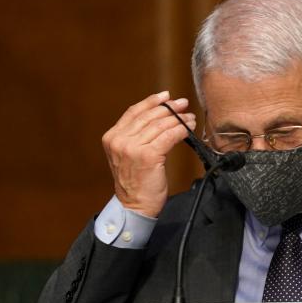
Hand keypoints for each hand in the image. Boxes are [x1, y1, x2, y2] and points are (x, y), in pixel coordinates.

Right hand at [101, 91, 195, 217]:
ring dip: (178, 119)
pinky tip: (189, 129)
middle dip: (169, 108)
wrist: (135, 206)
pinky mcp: (148, 156)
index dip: (151, 102)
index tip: (166, 96)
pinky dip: (181, 130)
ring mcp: (132, 148)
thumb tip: (159, 117)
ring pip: (160, 125)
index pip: (133, 112)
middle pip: (148, 116)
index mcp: (112, 137)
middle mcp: (119, 140)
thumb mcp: (128, 155)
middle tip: (183, 104)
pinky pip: (169, 136)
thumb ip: (135, 136)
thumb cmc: (136, 183)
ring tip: (189, 118)